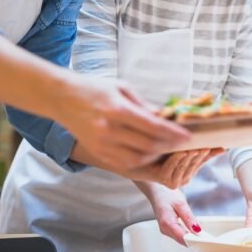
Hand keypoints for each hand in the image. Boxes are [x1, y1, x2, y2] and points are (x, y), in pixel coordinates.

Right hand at [58, 76, 190, 176]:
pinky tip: (150, 153)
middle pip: (148, 146)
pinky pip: (125, 163)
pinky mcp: (97, 152)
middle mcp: (109, 130)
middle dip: (169, 147)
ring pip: (138, 159)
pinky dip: (141, 161)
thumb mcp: (122, 88)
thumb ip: (144, 106)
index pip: (152, 127)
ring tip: (168, 149)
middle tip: (183, 145)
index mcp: (117, 110)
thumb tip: (166, 117)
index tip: (188, 136)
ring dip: (156, 156)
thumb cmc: (94, 89)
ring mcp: (102, 144)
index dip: (173, 134)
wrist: (62, 98)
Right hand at [141, 183, 199, 246]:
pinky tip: (193, 232)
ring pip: (181, 239)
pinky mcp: (167, 229)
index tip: (205, 240)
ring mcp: (165, 230)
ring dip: (191, 238)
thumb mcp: (181, 204)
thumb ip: (189, 218)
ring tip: (202, 235)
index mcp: (167, 223)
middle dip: (194, 240)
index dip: (195, 241)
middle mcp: (165, 230)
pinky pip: (178, 236)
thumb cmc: (166, 195)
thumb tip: (197, 230)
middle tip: (206, 238)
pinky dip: (187, 235)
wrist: (156, 191)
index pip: (183, 238)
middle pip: (182, 240)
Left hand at [154, 148, 223, 189]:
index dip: (208, 154)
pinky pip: (171, 167)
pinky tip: (179, 150)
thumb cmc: (163, 155)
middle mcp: (182, 180)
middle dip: (199, 154)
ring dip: (188, 156)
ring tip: (193, 146)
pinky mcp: (162, 179)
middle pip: (193, 164)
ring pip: (183, 166)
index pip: (202, 161)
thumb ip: (203, 152)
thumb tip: (224, 148)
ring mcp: (173, 181)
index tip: (216, 146)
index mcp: (189, 173)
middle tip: (205, 145)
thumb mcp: (186, 152)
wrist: (141, 161)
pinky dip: (176, 158)